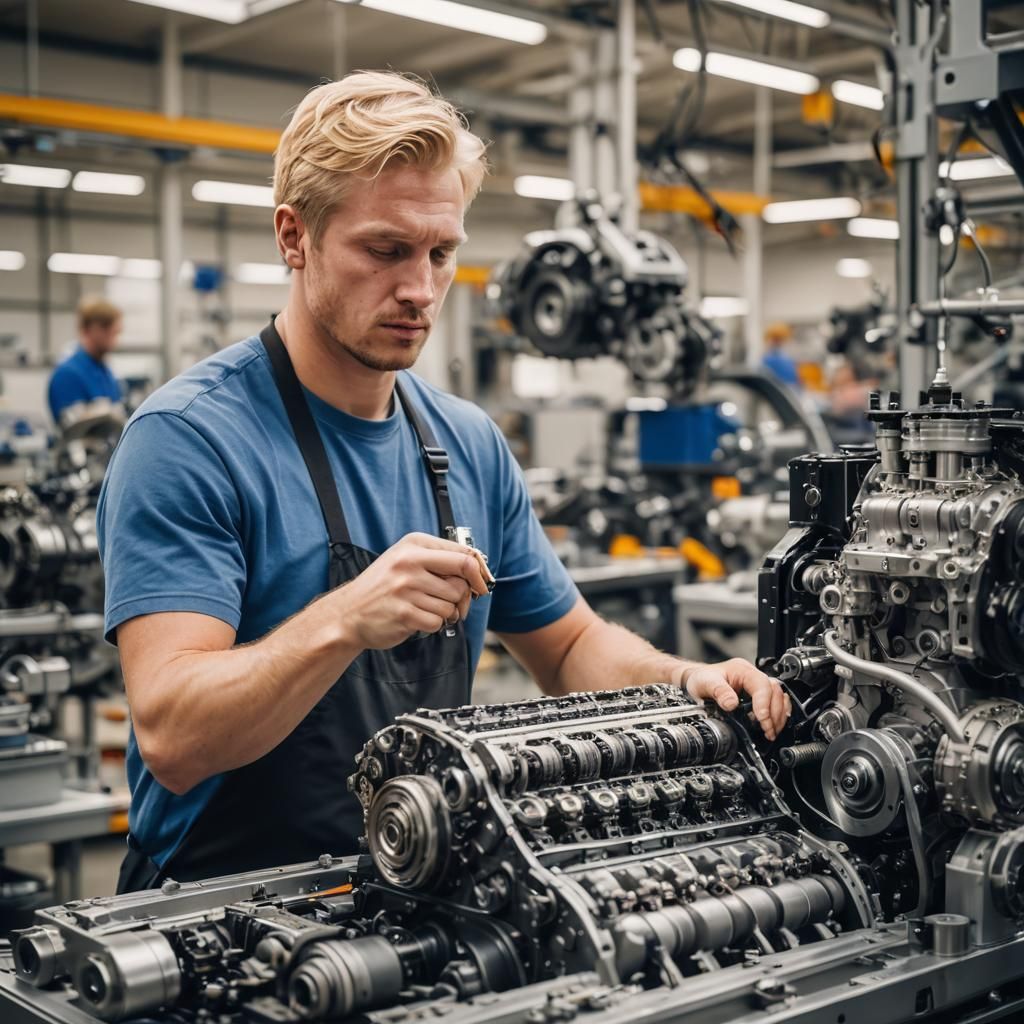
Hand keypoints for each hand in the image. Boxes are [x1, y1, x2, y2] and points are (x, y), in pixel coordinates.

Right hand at [333, 532, 488, 649]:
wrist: (348, 614)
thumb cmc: (382, 587)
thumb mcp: (406, 559)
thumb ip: (439, 559)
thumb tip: (479, 570)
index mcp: (414, 545)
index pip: (463, 555)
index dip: (480, 572)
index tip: (482, 584)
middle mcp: (409, 563)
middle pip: (462, 581)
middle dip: (464, 596)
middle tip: (454, 603)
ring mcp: (406, 588)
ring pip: (451, 604)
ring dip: (445, 612)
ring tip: (425, 609)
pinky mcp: (404, 613)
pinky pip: (438, 621)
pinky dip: (433, 624)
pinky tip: (416, 619)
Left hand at [674, 658, 790, 740]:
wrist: (695, 680)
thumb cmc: (700, 679)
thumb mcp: (705, 683)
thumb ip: (718, 692)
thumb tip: (731, 704)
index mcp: (742, 670)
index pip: (762, 685)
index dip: (765, 704)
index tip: (762, 720)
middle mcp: (752, 676)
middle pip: (776, 692)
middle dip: (774, 713)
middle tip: (769, 731)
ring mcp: (757, 685)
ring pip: (779, 697)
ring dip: (778, 716)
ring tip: (771, 731)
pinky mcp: (758, 695)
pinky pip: (776, 703)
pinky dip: (777, 715)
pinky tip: (771, 725)